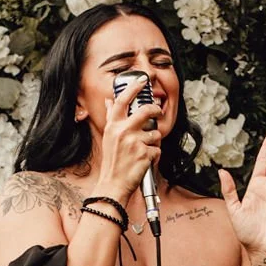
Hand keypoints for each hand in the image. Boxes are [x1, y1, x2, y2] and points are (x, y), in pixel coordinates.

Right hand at [94, 77, 162, 201]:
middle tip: (157, 113)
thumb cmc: (112, 162)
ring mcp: (134, 143)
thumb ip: (111, 117)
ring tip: (143, 150)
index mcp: (113, 126)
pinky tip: (144, 160)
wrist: (113, 184)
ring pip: (155, 133)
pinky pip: (157, 149)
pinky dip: (154, 155)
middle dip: (155, 110)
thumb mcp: (108, 137)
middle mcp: (123, 132)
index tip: (142, 80)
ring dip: (153, 141)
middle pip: (146, 111)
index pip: (122, 101)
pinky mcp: (144, 154)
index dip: (133, 88)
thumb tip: (110, 101)